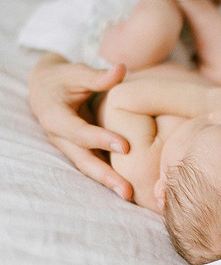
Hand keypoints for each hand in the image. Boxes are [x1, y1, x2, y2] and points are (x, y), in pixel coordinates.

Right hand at [29, 53, 133, 199]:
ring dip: (109, 183)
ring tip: (130, 195)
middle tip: (127, 190)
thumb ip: (98, 76)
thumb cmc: (64, 78)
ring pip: (88, 168)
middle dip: (106, 176)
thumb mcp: (76, 72)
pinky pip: (94, 166)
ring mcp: (69, 148)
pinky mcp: (79, 151)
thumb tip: (121, 69)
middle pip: (83, 160)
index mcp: (55, 117)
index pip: (79, 132)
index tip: (126, 146)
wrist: (46, 88)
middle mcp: (59, 138)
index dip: (100, 139)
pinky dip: (109, 178)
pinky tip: (127, 188)